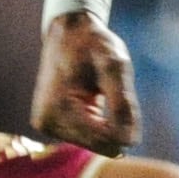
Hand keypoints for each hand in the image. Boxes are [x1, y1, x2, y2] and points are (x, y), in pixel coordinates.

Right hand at [29, 12, 136, 153]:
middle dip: (114, 123)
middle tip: (111, 91)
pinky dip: (98, 122)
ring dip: (106, 121)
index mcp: (58, 109)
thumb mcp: (114, 66)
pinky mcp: (52, 126)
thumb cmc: (92, 45)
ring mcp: (47, 127)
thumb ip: (123, 103)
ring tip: (97, 92)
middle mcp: (47, 124)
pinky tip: (91, 99)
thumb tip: (131, 142)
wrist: (68, 33)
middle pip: (100, 144)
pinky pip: (88, 137)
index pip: (104, 140)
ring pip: (96, 143)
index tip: (128, 100)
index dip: (126, 127)